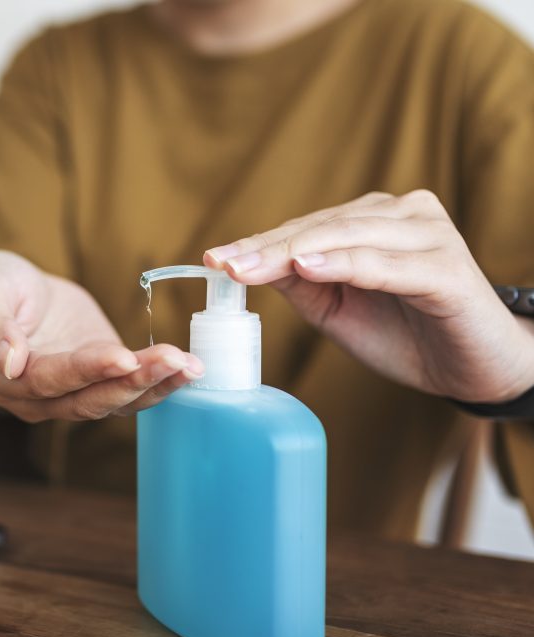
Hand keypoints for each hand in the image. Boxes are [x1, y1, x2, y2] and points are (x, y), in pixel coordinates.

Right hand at [0, 250, 203, 421]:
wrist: (12, 293)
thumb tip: (11, 364)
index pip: (44, 381)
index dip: (83, 371)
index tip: (119, 357)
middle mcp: (33, 400)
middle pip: (84, 400)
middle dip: (131, 381)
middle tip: (171, 360)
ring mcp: (68, 396)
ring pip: (111, 402)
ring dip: (152, 385)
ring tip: (188, 365)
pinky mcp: (98, 383)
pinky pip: (129, 391)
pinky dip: (160, 383)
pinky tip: (189, 369)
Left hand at [204, 190, 533, 402]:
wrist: (475, 368)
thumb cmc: (406, 334)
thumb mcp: (337, 310)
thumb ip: (300, 283)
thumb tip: (250, 264)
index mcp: (375, 220)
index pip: (305, 227)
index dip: (258, 244)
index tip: (214, 259)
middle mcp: (404, 215)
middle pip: (320, 227)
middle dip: (266, 248)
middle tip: (223, 264)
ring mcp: (429, 236)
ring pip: (347, 237)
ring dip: (293, 251)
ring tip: (250, 267)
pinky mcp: (447, 269)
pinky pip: (386, 263)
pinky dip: (344, 264)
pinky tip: (307, 266)